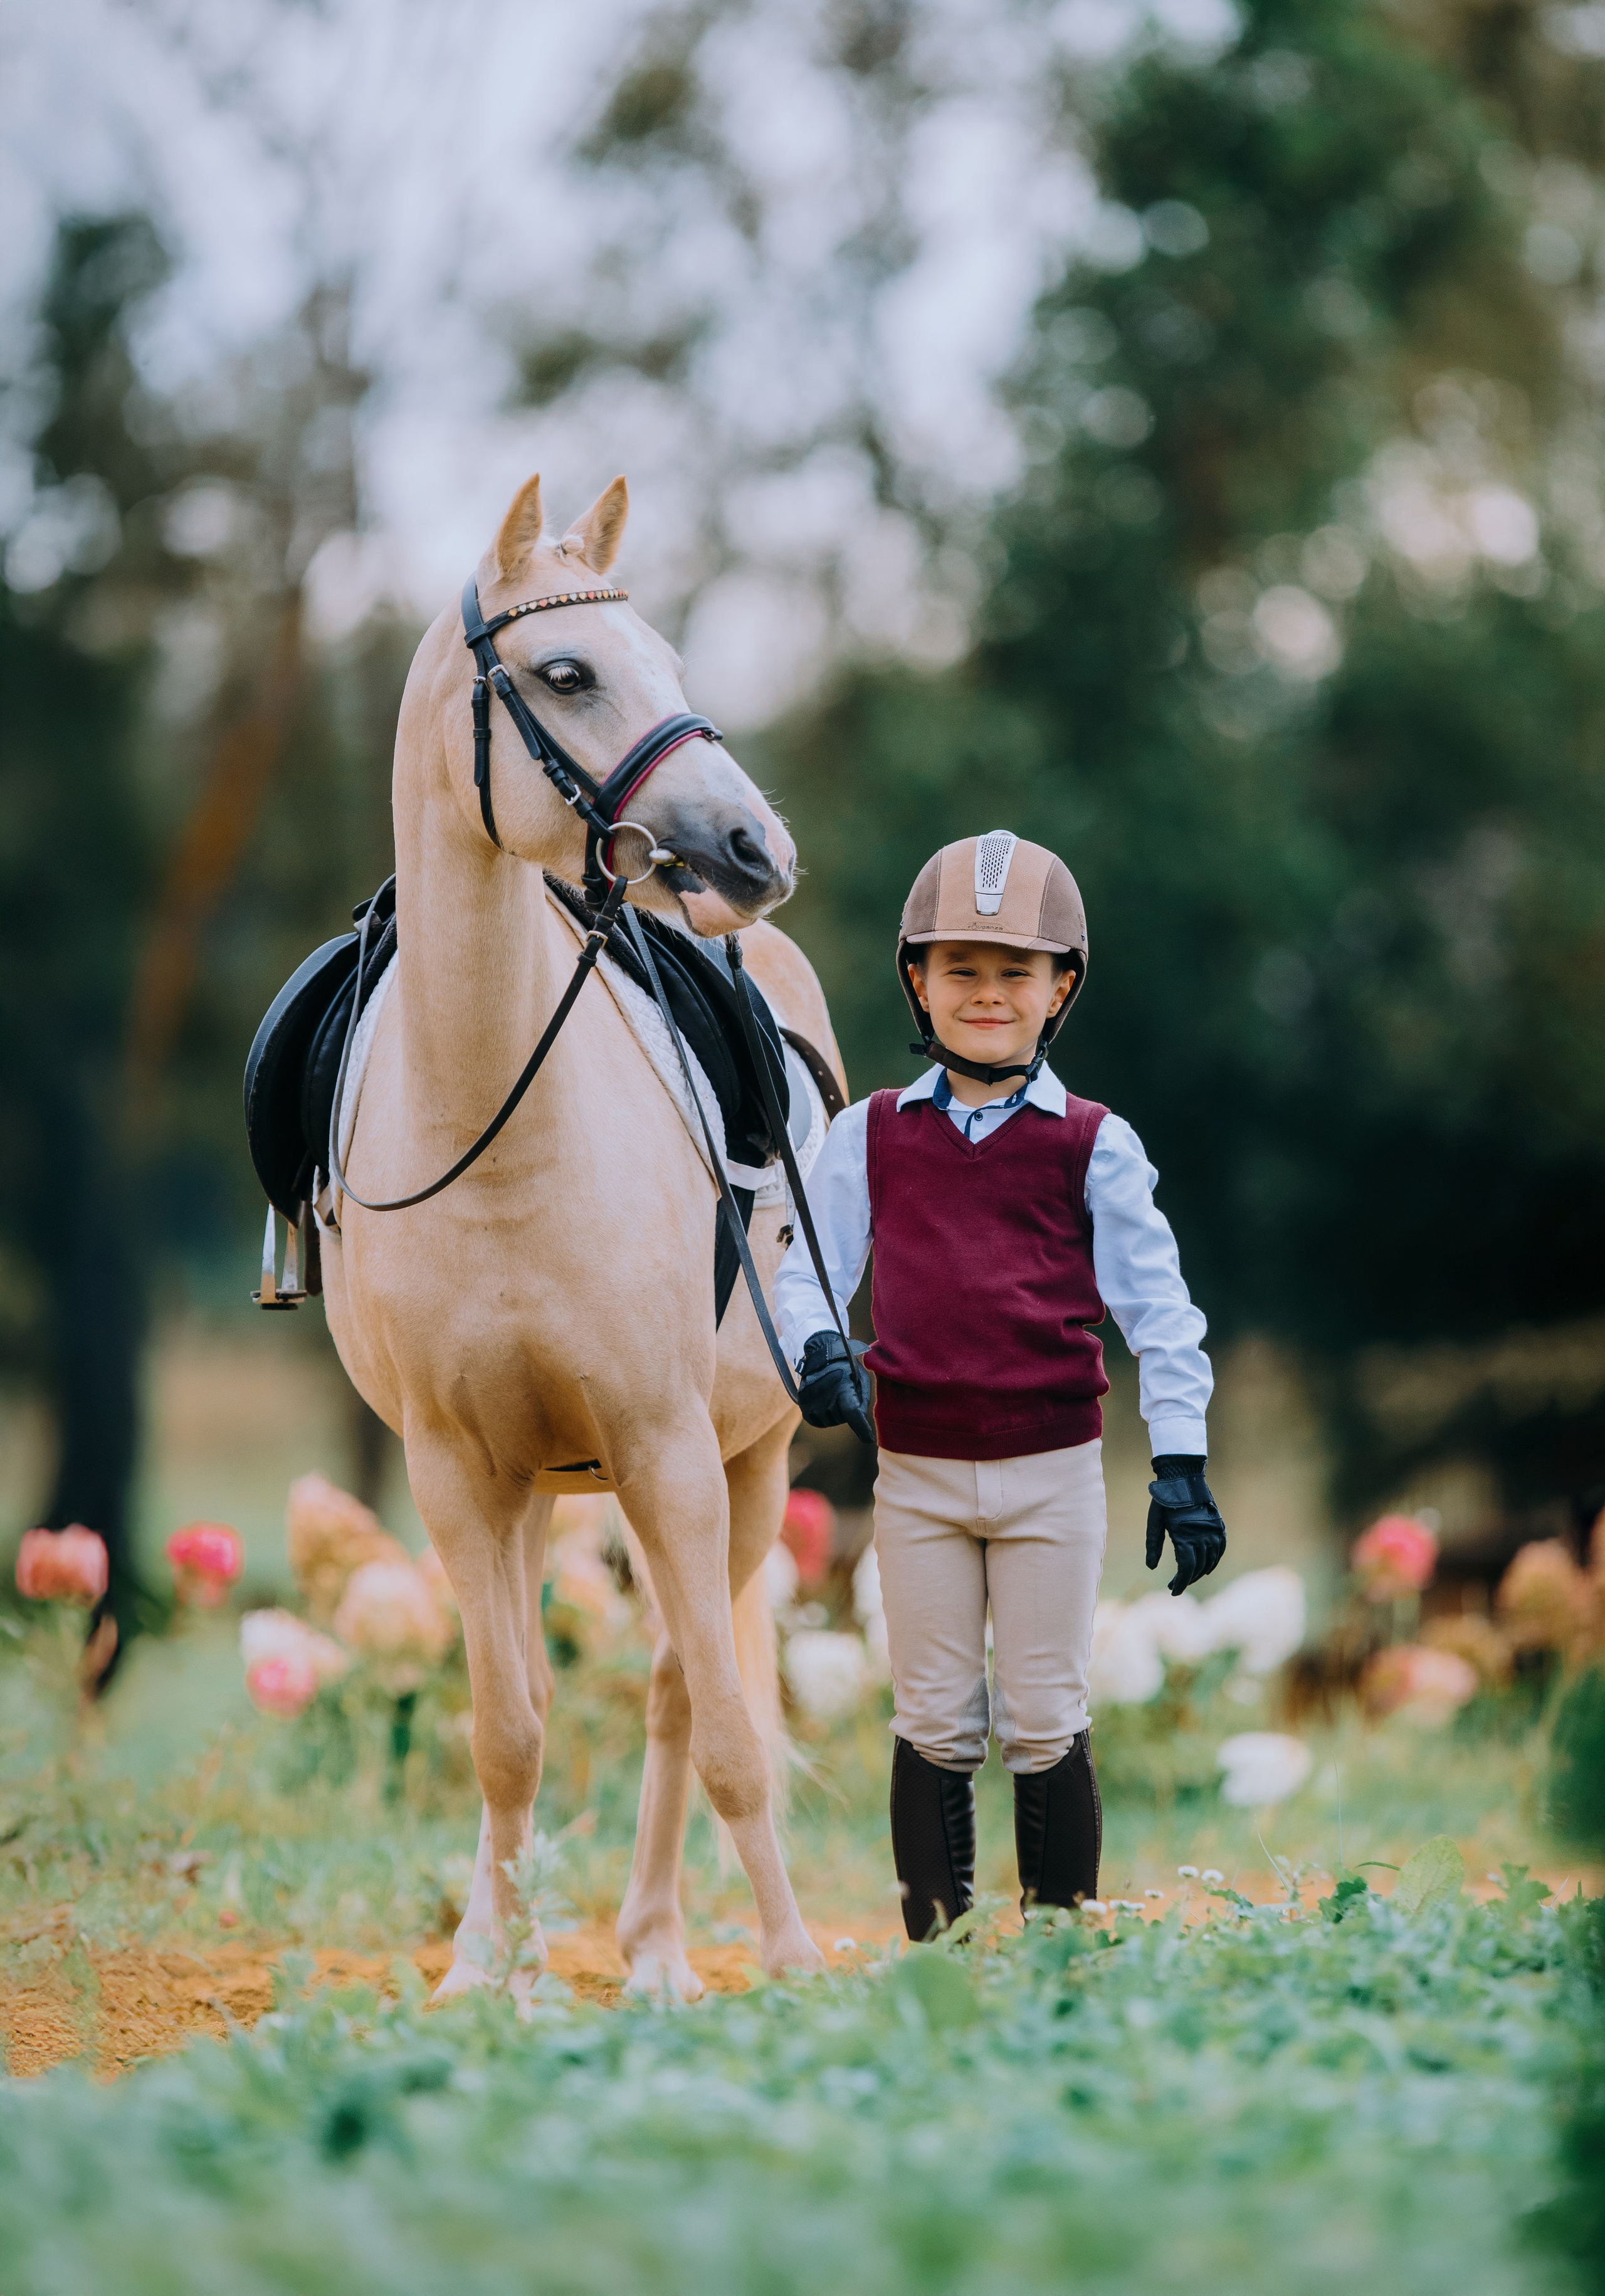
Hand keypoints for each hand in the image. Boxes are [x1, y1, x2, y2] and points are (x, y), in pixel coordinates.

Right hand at [798, 1331, 873, 1444]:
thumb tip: (860, 1421)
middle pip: (842, 1419)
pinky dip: (823, 1417)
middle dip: (847, 1412)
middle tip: (844, 1393)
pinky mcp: (803, 1403)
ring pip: (830, 1422)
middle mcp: (825, 1396)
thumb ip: (862, 1401)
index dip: (861, 1428)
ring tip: (834, 1395)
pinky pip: (817, 1422)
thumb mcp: (861, 1379)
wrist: (821, 1356)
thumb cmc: (847, 1368)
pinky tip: (825, 1403)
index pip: (853, 1413)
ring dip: (835, 1414)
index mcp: (842, 1388)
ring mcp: (812, 1401)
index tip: (868, 1439)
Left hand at [1145, 1454, 1225, 1594]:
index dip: (1180, 1583)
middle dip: (1187, 1579)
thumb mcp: (1154, 1522)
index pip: (1186, 1569)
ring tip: (1187, 1576)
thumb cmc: (1164, 1501)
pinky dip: (1214, 1561)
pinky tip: (1206, 1567)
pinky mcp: (1219, 1527)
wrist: (1183, 1478)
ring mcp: (1213, 1532)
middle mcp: (1202, 1537)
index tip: (1173, 1591)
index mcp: (1185, 1537)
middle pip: (1198, 1568)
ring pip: (1210, 1561)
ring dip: (1199, 1572)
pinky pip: (1220, 1550)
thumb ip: (1153, 1545)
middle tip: (1175, 1585)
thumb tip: (1151, 1567)